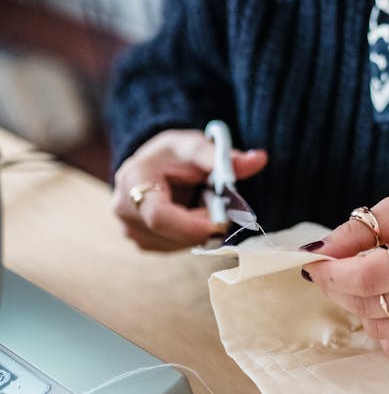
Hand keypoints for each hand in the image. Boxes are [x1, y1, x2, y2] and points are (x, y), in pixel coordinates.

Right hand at [112, 128, 267, 250]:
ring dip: (198, 230)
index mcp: (132, 181)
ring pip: (177, 244)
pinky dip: (190, 235)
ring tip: (198, 203)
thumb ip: (223, 157)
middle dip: (203, 224)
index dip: (193, 225)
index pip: (159, 216)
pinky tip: (189, 215)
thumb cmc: (174, 154)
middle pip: (172, 234)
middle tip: (216, 203)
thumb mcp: (196, 146)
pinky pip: (175, 247)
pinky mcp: (142, 242)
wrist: (153, 164)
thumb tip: (259, 159)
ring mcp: (131, 230)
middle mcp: (124, 210)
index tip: (221, 221)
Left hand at [302, 196, 388, 362]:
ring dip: (366, 308)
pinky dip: (387, 328)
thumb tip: (314, 255)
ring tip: (381, 285)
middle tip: (342, 272)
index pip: (369, 276)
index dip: (333, 274)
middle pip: (370, 305)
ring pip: (379, 329)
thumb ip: (355, 231)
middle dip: (344, 289)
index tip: (315, 266)